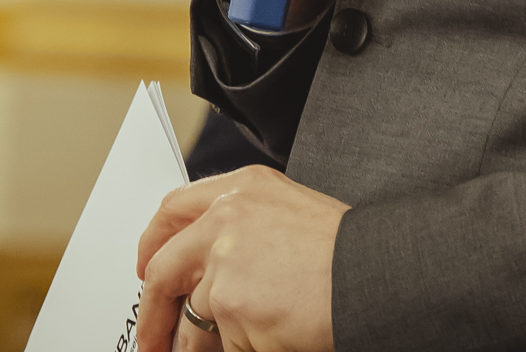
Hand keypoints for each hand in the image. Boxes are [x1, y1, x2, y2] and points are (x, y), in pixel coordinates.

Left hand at [134, 167, 344, 351]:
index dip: (152, 243)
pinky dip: (247, 350)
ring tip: (236, 345)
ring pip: (196, 320)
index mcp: (242, 189)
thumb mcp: (293, 212)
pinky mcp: (233, 307)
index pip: (173, 209)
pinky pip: (228, 345)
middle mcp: (225, 220)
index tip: (147, 269)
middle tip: (152, 341)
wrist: (378, 273)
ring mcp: (225, 265)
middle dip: (153, 314)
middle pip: (164, 270)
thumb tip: (211, 267)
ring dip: (206, 344)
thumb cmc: (349, 250)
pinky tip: (274, 340)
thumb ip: (245, 227)